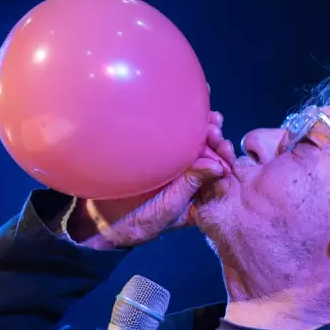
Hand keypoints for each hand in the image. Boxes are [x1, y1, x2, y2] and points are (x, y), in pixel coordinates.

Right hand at [67, 110, 236, 247]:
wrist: (104, 219)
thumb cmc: (140, 221)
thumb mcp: (169, 207)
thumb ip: (191, 186)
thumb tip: (218, 166)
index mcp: (199, 193)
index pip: (219, 172)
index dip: (224, 157)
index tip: (225, 146)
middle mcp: (190, 176)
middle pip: (210, 153)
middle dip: (215, 139)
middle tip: (214, 129)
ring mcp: (174, 164)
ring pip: (194, 142)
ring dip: (203, 128)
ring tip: (209, 117)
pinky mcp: (157, 153)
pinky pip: (171, 137)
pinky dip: (181, 122)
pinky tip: (190, 108)